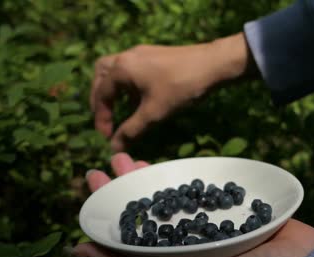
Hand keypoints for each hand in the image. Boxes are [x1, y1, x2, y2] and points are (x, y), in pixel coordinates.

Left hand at [72, 153, 313, 256]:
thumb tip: (80, 249)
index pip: (128, 237)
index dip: (106, 211)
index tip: (90, 183)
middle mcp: (185, 247)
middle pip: (147, 215)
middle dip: (124, 189)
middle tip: (104, 164)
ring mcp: (207, 229)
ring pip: (170, 201)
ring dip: (150, 180)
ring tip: (131, 157)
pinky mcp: (230, 214)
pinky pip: (201, 195)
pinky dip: (184, 181)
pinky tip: (172, 168)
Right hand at [91, 33, 248, 151]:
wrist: (213, 64)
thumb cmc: (181, 88)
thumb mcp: (154, 113)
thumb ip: (131, 130)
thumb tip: (114, 147)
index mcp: (122, 68)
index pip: (102, 94)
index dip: (101, 118)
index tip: (107, 137)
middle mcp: (127, 56)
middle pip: (102, 75)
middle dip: (100, 98)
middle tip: (104, 117)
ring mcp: (141, 53)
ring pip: (117, 70)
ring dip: (114, 90)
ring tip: (120, 109)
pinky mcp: (154, 55)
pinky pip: (132, 69)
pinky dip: (129, 85)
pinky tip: (140, 100)